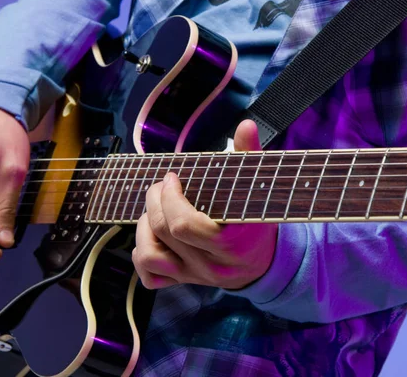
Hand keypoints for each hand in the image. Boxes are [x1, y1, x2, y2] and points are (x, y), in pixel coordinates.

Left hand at [133, 120, 277, 289]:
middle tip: (161, 186)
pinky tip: (153, 236)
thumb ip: (250, 156)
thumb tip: (246, 125)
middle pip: (163, 231)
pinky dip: (142, 254)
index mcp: (230, 243)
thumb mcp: (257, 189)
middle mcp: (211, 264)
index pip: (182, 225)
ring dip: (143, 226)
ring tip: (154, 210)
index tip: (172, 178)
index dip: (169, 198)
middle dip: (154, 200)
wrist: (263, 262)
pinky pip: (149, 276)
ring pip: (150, 254)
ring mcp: (195, 275)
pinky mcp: (184, 281)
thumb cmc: (257, 220)